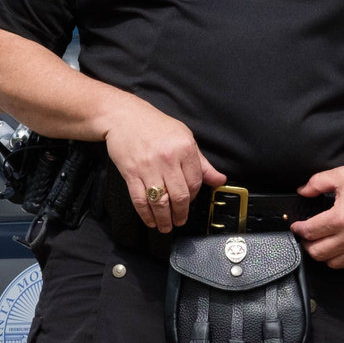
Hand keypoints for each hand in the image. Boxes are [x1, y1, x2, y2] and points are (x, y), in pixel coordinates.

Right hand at [103, 96, 222, 232]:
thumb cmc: (155, 126)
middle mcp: (167, 159)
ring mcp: (148, 167)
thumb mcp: (185, 137)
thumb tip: (219, 180)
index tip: (190, 202)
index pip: (195, 182)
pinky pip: (140, 199)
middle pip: (179, 196)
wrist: (124, 116)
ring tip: (166, 226)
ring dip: (164, 219)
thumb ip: (202, 163)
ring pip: (160, 202)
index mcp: (184, 149)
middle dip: (181, 214)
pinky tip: (150, 220)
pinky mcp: (130, 173)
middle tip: (180, 221)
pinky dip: (146, 214)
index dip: (194, 197)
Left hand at [292, 161, 343, 270]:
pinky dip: (340, 261)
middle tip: (307, 236)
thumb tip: (303, 190)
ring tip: (323, 242)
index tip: (297, 226)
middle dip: (307, 244)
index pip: (309, 232)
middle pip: (317, 252)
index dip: (298, 229)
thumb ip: (317, 183)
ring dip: (323, 254)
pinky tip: (339, 249)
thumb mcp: (343, 175)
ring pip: (331, 263)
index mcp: (340, 218)